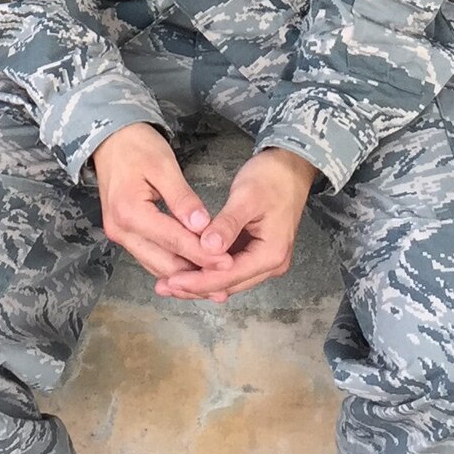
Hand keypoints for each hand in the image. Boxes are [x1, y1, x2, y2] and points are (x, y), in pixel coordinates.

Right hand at [91, 122, 228, 283]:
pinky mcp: (124, 235)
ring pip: (157, 266)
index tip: (228, 262)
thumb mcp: (164, 165)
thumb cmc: (137, 146)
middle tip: (227, 277)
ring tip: (216, 282)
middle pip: (164, 263)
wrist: (109, 140)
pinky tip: (194, 268)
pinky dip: (173, 265)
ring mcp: (120, 236)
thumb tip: (202, 226)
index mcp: (130, 212)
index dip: (203, 254)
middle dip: (197, 272)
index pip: (174, 241)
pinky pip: (151, 257)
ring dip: (186, 275)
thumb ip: (182, 198)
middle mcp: (120, 231)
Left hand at [156, 147, 318, 302]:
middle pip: (228, 284)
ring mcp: (263, 260)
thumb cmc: (272, 177)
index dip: (199, 281)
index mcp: (271, 254)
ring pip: (226, 279)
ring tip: (168, 282)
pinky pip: (228, 267)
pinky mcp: (254, 252)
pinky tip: (186, 267)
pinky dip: (207, 269)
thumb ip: (228, 224)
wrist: (290, 166)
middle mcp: (270, 264)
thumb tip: (208, 248)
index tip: (172, 280)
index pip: (229, 276)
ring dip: (199, 281)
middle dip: (195, 286)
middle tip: (163, 286)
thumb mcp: (247, 196)